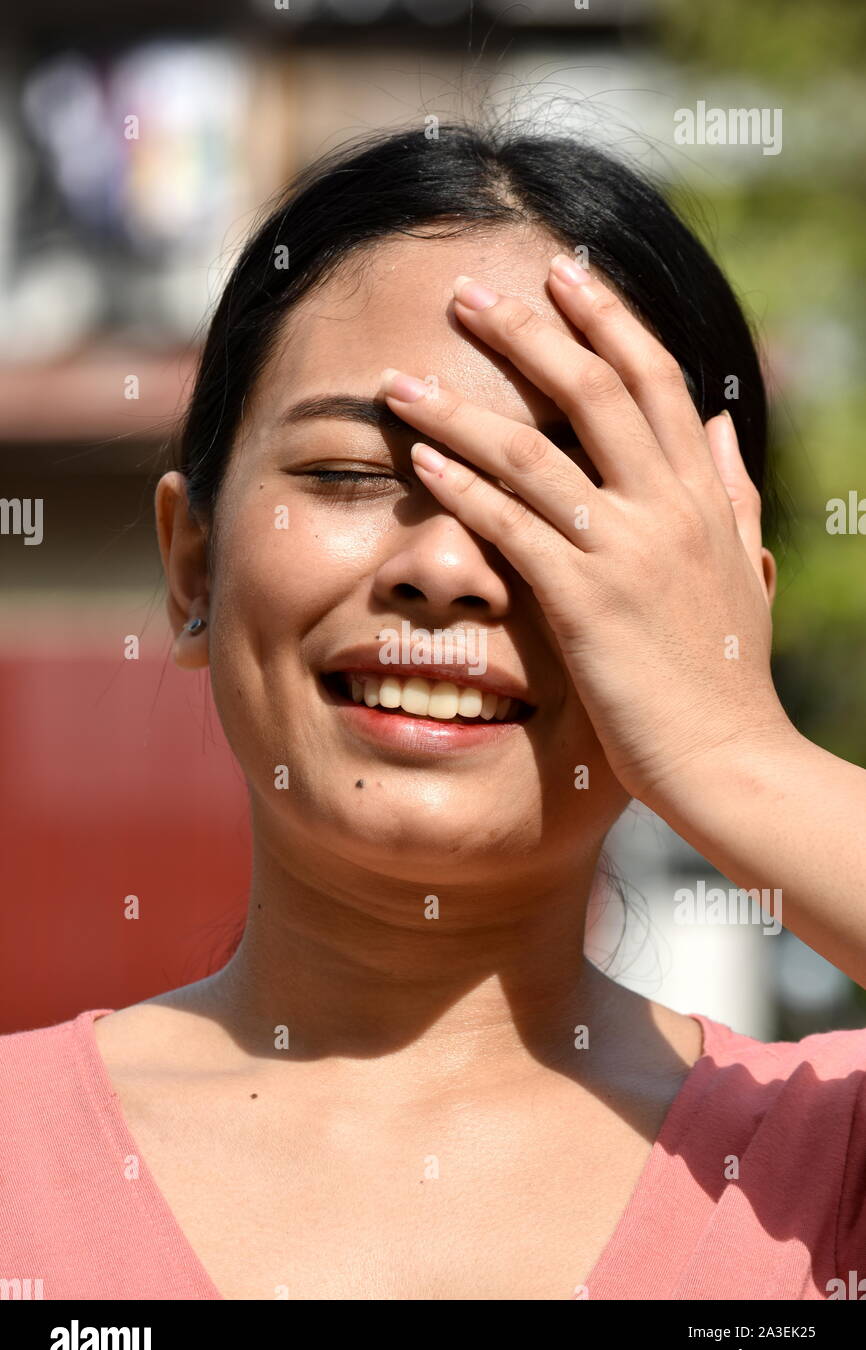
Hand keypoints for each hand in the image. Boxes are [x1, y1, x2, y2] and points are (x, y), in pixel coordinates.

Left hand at [379, 256, 791, 808]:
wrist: (730, 759)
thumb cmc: (730, 675)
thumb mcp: (744, 568)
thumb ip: (730, 491)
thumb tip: (721, 424)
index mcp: (703, 494)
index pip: (654, 378)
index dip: (607, 318)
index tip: (564, 274)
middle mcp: (667, 507)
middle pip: (590, 390)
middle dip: (524, 333)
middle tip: (463, 295)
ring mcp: (626, 551)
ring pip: (534, 452)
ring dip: (460, 408)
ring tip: (400, 380)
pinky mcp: (585, 603)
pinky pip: (512, 526)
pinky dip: (462, 487)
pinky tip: (419, 460)